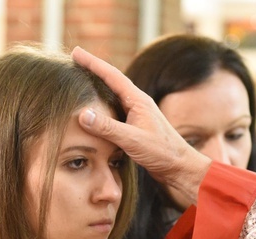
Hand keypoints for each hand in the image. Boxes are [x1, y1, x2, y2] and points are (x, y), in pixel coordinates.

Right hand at [71, 46, 211, 208]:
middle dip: (93, 70)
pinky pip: (114, 110)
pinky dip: (102, 105)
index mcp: (138, 100)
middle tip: (75, 60)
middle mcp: (137, 104)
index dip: (92, 63)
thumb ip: (108, 127)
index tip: (76, 52)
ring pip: (113, 95)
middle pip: (111, 81)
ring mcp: (137, 115)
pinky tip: (95, 110)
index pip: (112, 76)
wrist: (179, 167)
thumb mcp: (132, 139)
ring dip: (97, 87)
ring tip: (81, 80)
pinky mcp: (135, 127)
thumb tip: (83, 114)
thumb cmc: (161, 152)